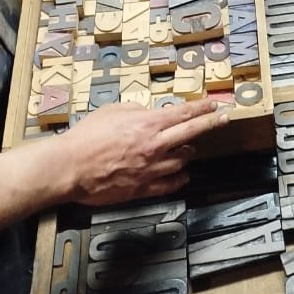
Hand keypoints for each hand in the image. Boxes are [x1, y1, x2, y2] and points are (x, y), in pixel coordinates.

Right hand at [56, 100, 228, 204]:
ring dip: (187, 154)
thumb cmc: (87, 136)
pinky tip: (182, 176)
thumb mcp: (114, 111)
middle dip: (210, 124)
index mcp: (148, 124)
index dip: (202, 108)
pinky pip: (169, 185)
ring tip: (189, 150)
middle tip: (223, 120)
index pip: (184, 114)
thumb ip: (137, 111)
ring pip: (181, 162)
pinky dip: (178, 179)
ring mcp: (150, 170)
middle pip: (191, 134)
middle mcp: (154, 147)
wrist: (70, 167)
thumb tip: (150, 113)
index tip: (214, 104)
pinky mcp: (142, 189)